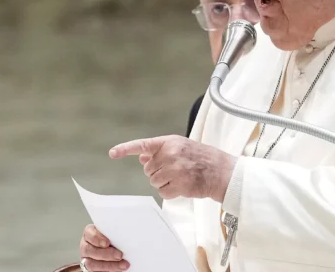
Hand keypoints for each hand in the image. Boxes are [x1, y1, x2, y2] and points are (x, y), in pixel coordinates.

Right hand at [79, 224, 129, 270]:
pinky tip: (117, 270)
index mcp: (89, 234)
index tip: (107, 242)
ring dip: (109, 265)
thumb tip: (129, 232)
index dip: (96, 238)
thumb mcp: (113, 234)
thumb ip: (115, 233)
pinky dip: (107, 271)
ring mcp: (87, 259)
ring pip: (92, 264)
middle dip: (106, 254)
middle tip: (120, 255)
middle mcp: (86, 246)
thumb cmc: (114, 239)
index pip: (89, 233)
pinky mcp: (91, 269)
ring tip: (123, 265)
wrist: (112, 251)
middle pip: (90, 250)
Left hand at [109, 135, 236, 201]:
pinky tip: (182, 186)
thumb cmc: (202, 158)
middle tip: (175, 170)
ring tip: (181, 177)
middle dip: (158, 172)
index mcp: (170, 142)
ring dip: (164, 183)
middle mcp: (170, 154)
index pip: (143, 144)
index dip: (125, 148)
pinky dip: (170, 192)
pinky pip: (163, 192)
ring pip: (154, 182)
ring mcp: (174, 170)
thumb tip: (141, 157)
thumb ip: (161, 150)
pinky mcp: (179, 184)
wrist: (222, 171)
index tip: (112, 153)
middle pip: (148, 169)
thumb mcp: (182, 147)